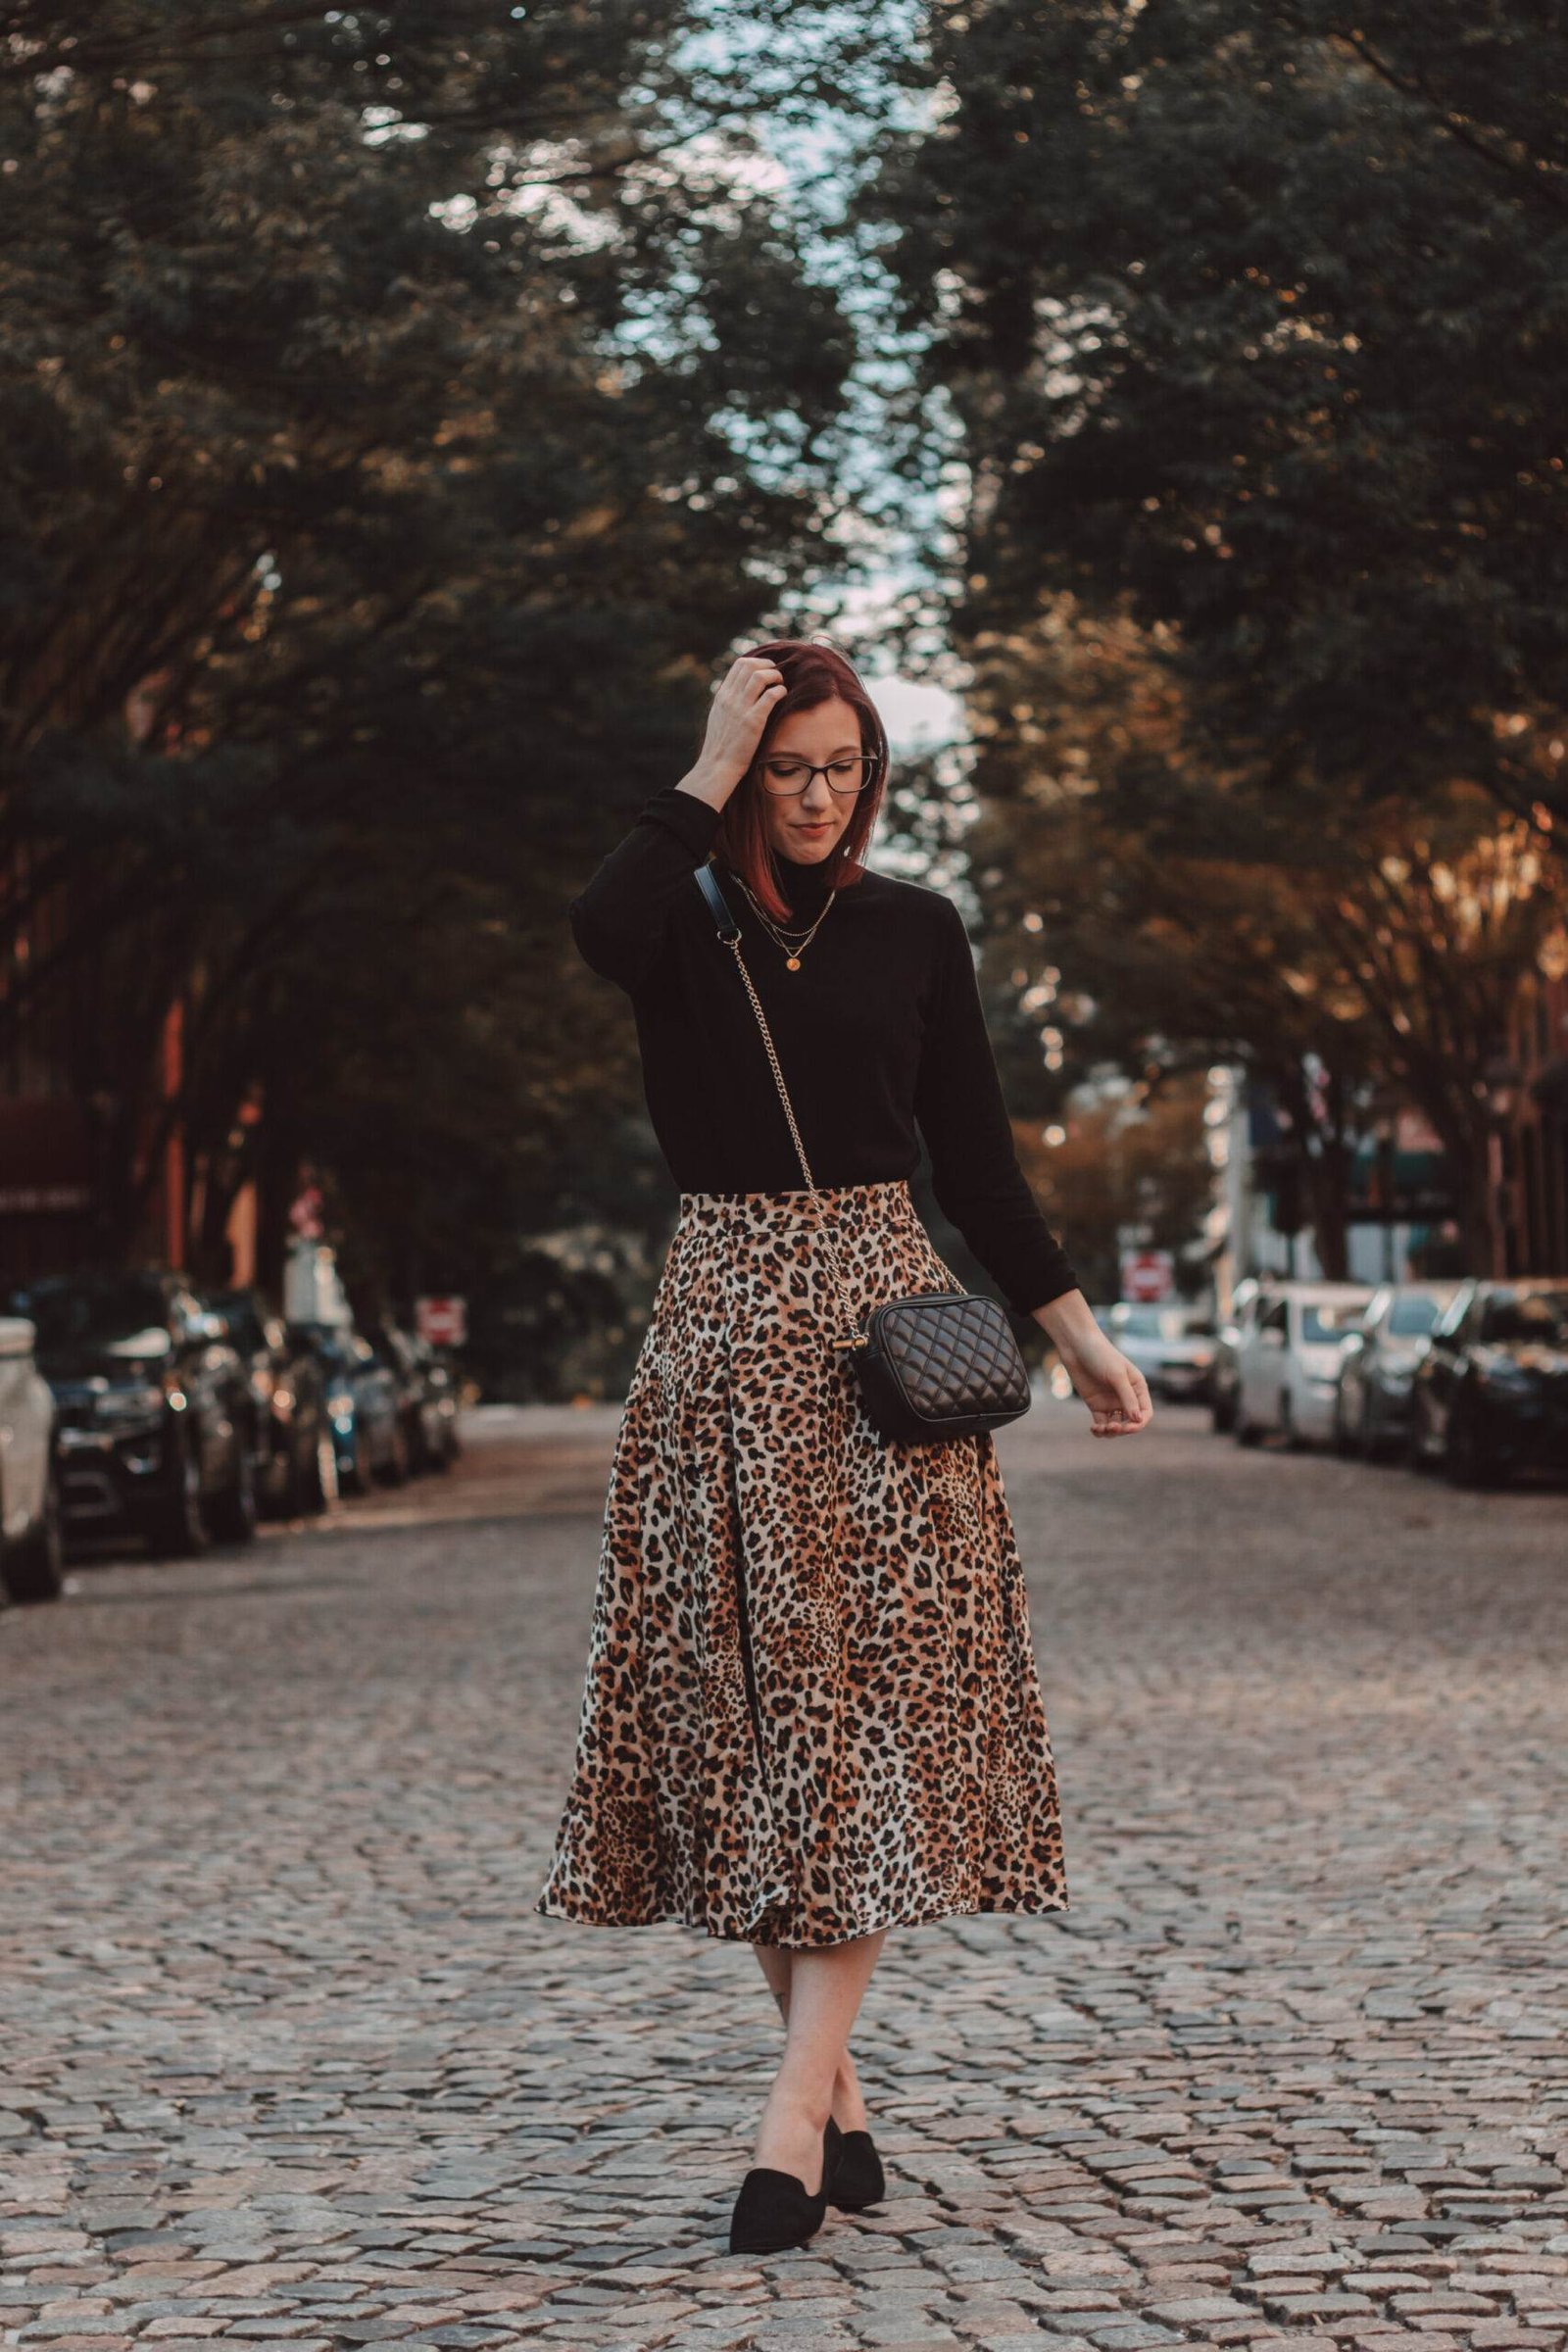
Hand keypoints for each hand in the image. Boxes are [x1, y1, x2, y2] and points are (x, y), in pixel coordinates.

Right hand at [684, 653, 786, 803]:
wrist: (718, 766)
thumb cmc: (721, 746)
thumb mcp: (719, 717)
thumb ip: (728, 702)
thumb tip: (740, 691)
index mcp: (722, 696)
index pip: (739, 665)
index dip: (757, 662)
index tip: (766, 670)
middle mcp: (730, 698)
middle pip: (750, 665)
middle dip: (768, 666)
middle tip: (776, 676)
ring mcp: (741, 709)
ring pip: (760, 676)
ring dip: (775, 676)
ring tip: (780, 684)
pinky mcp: (753, 721)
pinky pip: (770, 696)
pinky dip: (780, 691)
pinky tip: (783, 696)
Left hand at [1057, 1334, 1153, 1436]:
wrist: (1076, 1346)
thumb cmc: (1101, 1355)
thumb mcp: (1117, 1375)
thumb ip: (1127, 1398)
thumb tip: (1138, 1420)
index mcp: (1138, 1388)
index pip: (1145, 1413)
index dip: (1139, 1423)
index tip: (1128, 1427)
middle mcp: (1126, 1397)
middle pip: (1131, 1422)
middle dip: (1124, 1429)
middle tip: (1112, 1427)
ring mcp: (1111, 1402)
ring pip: (1116, 1426)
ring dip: (1111, 1432)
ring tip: (1101, 1428)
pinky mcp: (1096, 1405)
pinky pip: (1102, 1423)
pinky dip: (1099, 1430)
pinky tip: (1094, 1428)